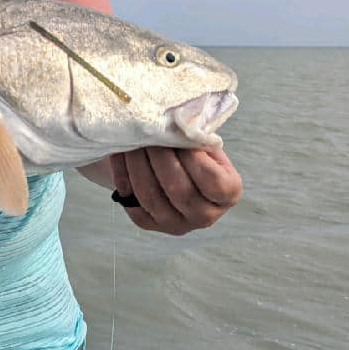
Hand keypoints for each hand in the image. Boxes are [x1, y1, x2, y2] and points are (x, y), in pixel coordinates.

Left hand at [109, 146, 241, 234]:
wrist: (172, 166)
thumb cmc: (192, 152)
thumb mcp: (203, 143)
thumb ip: (196, 137)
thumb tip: (176, 124)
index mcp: (228, 194)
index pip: (213, 182)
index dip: (193, 158)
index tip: (177, 135)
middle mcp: (205, 216)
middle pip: (179, 190)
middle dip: (159, 158)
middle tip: (146, 133)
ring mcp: (177, 224)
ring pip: (152, 197)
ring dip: (137, 165)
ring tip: (131, 141)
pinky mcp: (150, 224)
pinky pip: (133, 203)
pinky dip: (122, 176)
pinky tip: (120, 156)